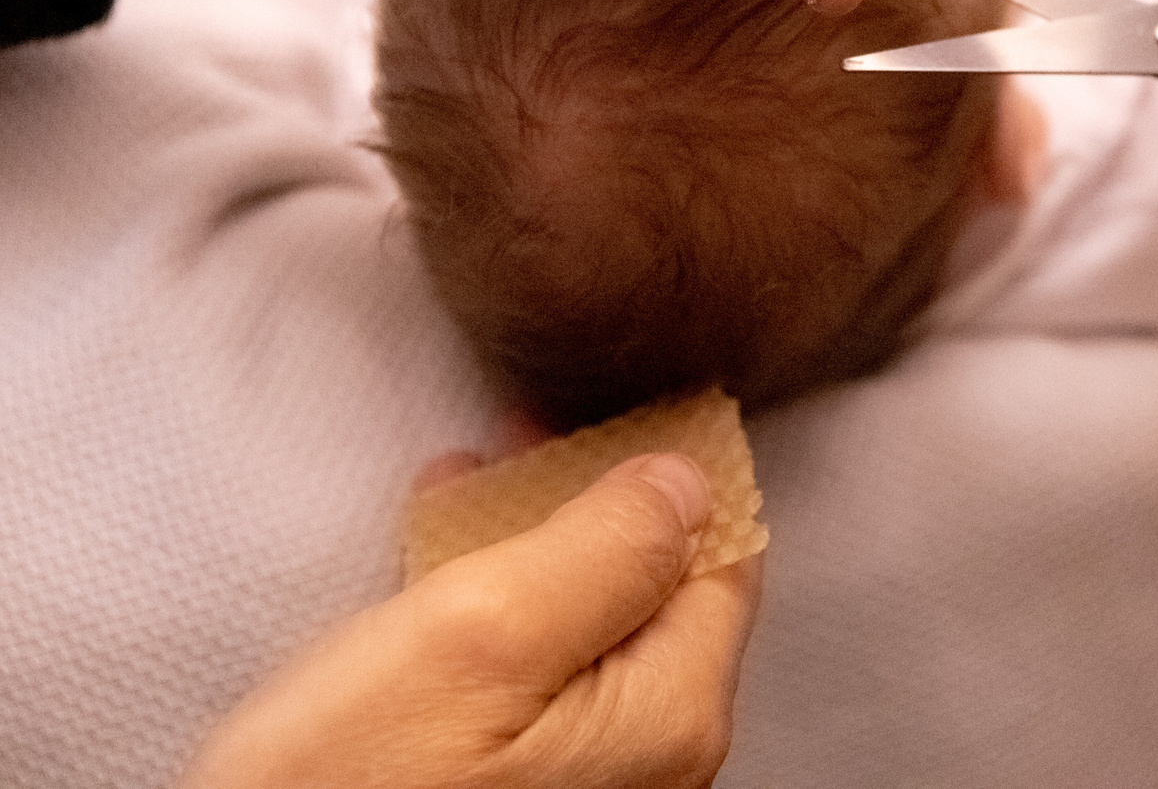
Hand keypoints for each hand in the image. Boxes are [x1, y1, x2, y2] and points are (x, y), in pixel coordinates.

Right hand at [179, 453, 760, 788]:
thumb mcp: (476, 634)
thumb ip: (602, 548)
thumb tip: (688, 480)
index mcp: (668, 714)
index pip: (723, 552)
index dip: (667, 466)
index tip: (608, 406)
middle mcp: (653, 761)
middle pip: (654, 586)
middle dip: (585, 497)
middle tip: (516, 428)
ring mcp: (589, 784)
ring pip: (587, 627)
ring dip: (528, 543)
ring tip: (462, 480)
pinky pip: (536, 680)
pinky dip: (493, 611)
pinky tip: (434, 568)